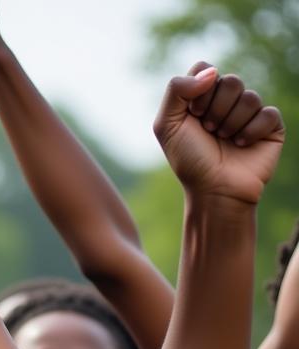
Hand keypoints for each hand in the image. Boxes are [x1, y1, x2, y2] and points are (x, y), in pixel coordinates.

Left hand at [154, 65, 283, 203]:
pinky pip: (267, 113)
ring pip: (249, 96)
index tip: (193, 114)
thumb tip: (211, 71)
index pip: (204, 68)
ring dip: (231, 124)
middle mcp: (226, 102)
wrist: (213, 190)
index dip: (199, 90)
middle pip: (229, 80)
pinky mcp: (270, 125)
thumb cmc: (189, 161)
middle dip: (215, 110)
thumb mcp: (167, 126)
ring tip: (224, 141)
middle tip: (209, 132)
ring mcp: (249, 112)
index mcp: (201, 98)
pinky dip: (251, 132)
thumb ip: (176, 90)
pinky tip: (242, 146)